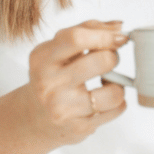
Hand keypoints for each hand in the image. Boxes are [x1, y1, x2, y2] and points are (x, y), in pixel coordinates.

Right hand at [24, 19, 128, 145]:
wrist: (34, 118)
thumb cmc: (52, 77)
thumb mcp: (57, 50)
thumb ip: (86, 30)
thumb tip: (119, 26)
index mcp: (42, 58)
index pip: (76, 38)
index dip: (104, 35)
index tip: (120, 37)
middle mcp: (49, 83)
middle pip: (101, 61)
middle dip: (113, 57)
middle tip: (109, 60)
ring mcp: (63, 108)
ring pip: (114, 92)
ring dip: (118, 85)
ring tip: (106, 84)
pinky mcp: (78, 127)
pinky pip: (116, 110)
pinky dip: (117, 103)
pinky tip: (103, 100)